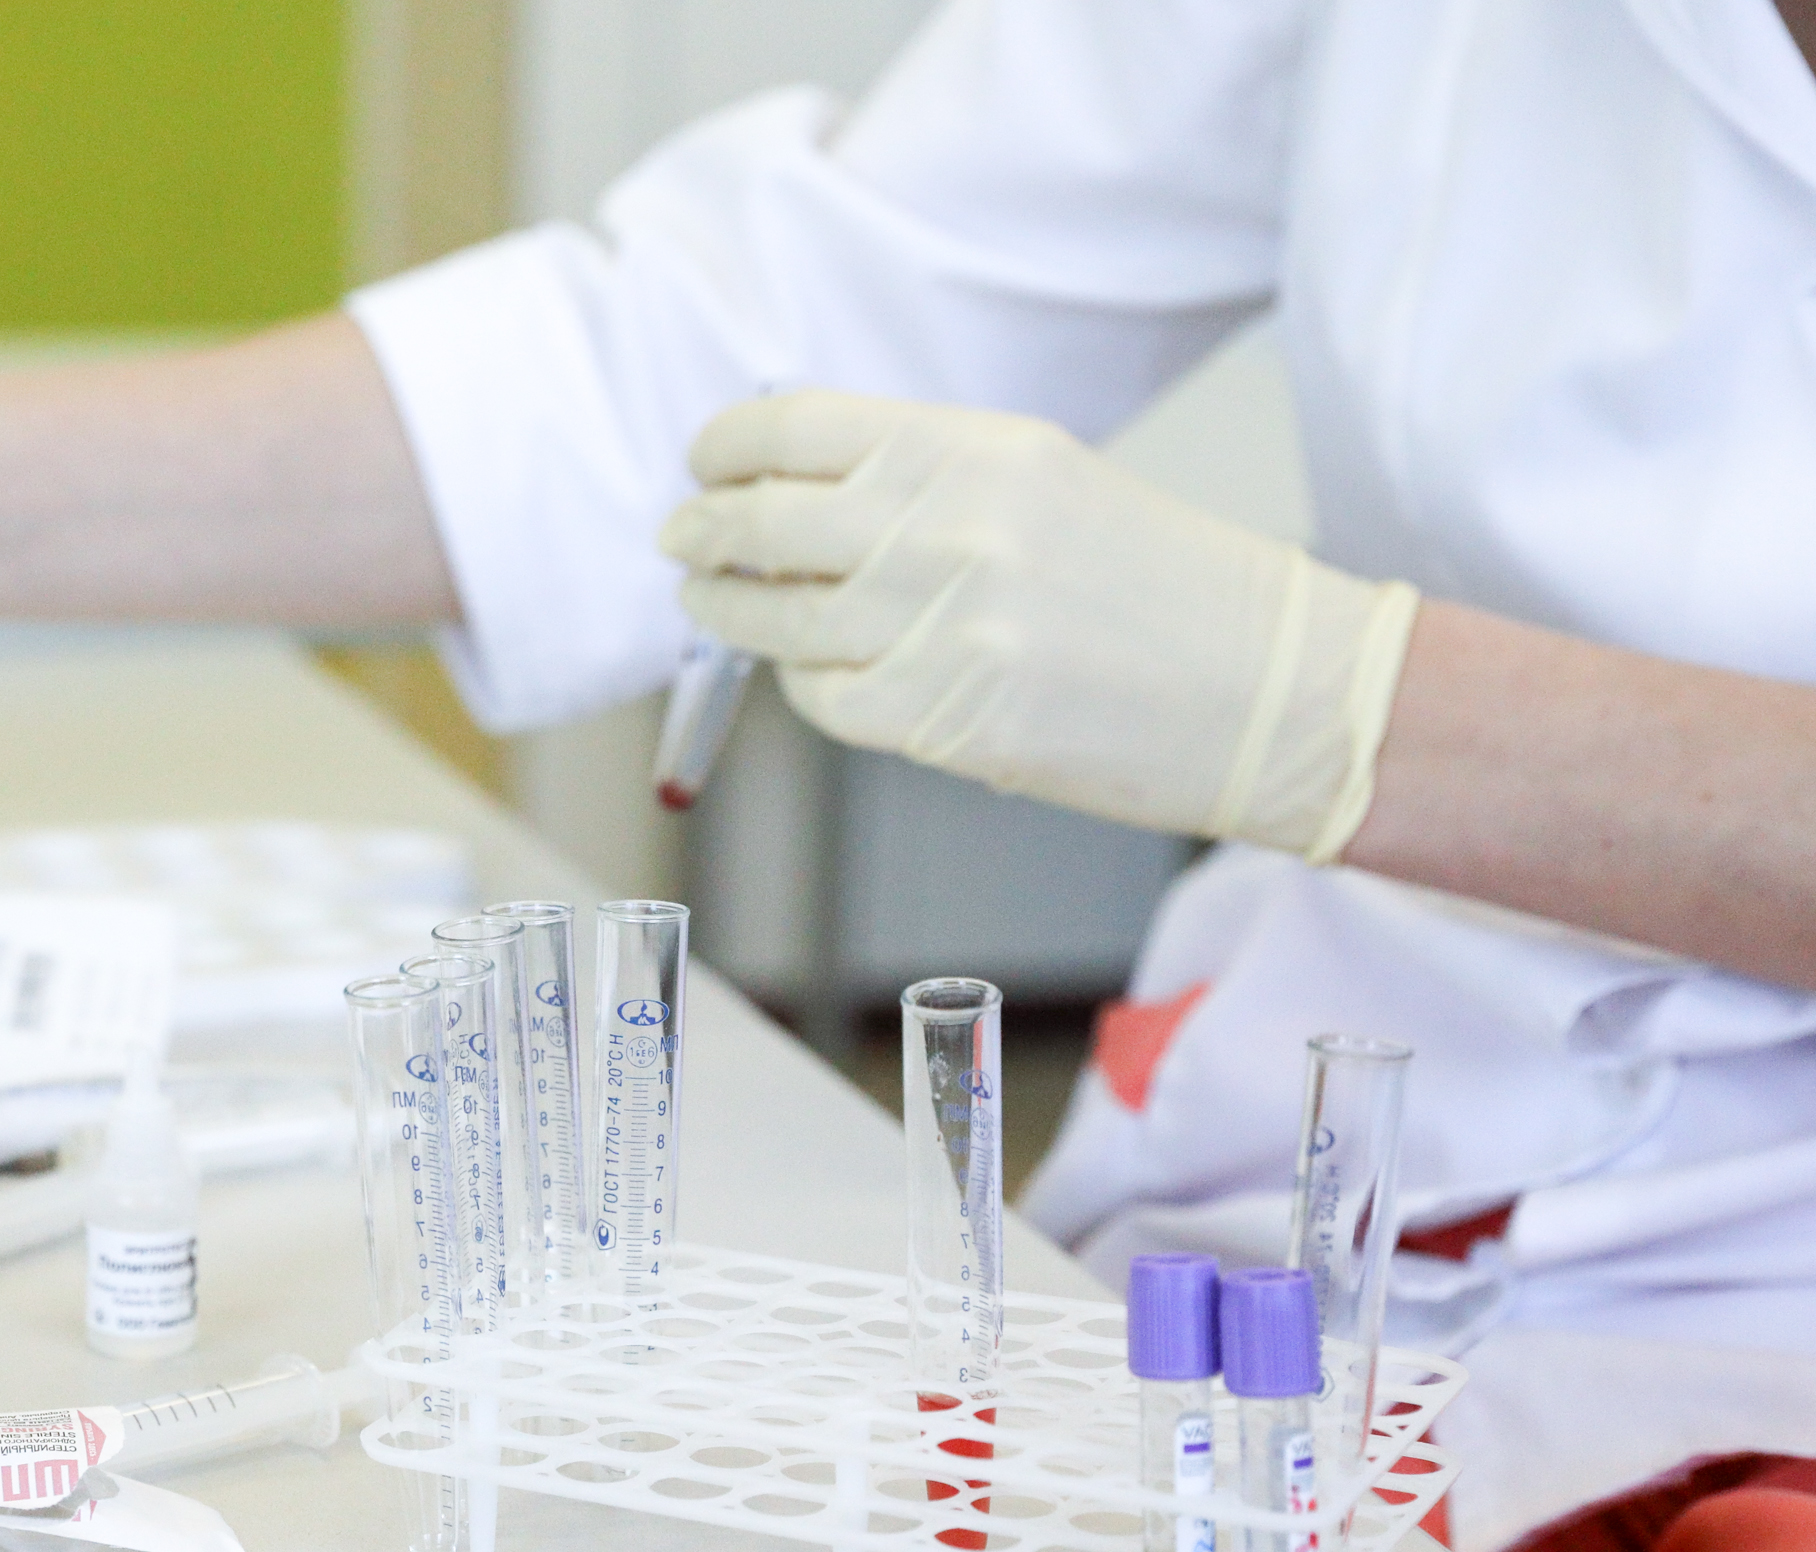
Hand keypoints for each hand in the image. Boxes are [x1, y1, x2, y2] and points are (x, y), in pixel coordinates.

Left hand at [659, 388, 1418, 861]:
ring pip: (774, 617)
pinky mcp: (939, 720)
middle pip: (761, 522)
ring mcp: (937, 628)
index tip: (703, 463)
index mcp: (972, 450)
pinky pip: (821, 697)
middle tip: (684, 538)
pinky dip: (803, 683)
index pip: (794, 430)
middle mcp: (945, 529)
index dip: (726, 449)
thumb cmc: (1162, 585)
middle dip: (703, 532)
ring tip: (714, 602)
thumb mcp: (1043, 481)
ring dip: (727, 609)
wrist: (1268, 689)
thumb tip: (794, 486)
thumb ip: (921, 476)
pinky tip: (812, 669)